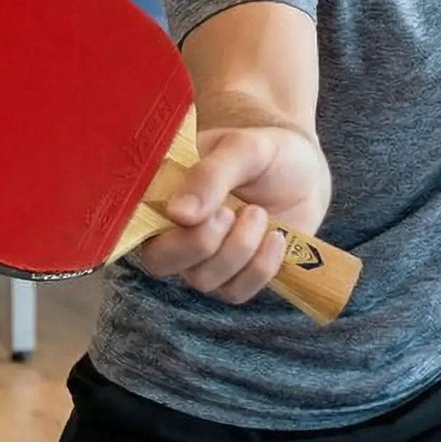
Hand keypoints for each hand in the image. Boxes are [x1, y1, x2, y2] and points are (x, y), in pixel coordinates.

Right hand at [134, 125, 327, 305]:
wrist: (305, 173)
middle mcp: (174, 231)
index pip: (135, 222)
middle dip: (200, 242)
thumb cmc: (267, 154)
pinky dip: (261, 267)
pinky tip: (276, 237)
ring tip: (259, 214)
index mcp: (164, 193)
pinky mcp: (234, 278)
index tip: (201, 210)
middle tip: (230, 212)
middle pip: (160, 261)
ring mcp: (204, 259)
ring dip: (239, 247)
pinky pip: (236, 292)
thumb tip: (177, 213)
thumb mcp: (243, 149)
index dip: (161, 225)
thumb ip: (210, 175)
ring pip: (204, 280)